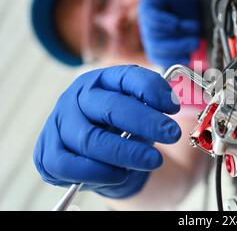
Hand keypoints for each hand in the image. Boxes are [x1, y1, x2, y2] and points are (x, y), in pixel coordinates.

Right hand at [34, 65, 180, 197]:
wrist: (102, 159)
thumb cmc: (124, 130)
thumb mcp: (141, 114)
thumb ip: (155, 106)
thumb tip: (174, 102)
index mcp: (103, 80)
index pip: (128, 77)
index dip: (152, 89)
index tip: (174, 106)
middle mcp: (78, 97)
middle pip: (110, 107)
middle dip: (145, 121)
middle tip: (172, 134)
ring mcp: (60, 124)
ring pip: (91, 139)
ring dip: (126, 153)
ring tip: (153, 161)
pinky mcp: (49, 152)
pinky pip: (69, 166)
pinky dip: (98, 172)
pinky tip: (119, 173)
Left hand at [138, 0, 200, 69]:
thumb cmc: (203, 16)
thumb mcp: (196, 40)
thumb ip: (190, 57)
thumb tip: (191, 85)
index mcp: (159, 41)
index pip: (157, 58)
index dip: (171, 62)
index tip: (188, 60)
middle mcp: (151, 29)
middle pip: (153, 49)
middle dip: (175, 50)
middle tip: (195, 45)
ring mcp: (148, 15)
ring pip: (152, 35)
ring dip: (176, 36)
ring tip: (194, 30)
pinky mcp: (150, 0)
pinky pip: (151, 17)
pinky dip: (167, 23)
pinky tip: (180, 22)